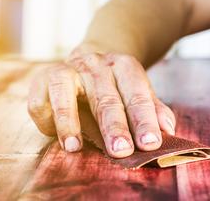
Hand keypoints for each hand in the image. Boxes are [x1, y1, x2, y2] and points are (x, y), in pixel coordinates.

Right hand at [27, 45, 175, 157]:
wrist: (88, 58)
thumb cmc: (115, 85)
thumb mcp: (137, 91)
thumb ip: (153, 109)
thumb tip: (169, 130)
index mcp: (124, 67)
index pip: (136, 95)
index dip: (144, 120)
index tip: (150, 143)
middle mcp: (95, 65)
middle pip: (104, 97)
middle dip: (113, 126)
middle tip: (121, 151)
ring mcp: (67, 69)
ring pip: (65, 92)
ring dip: (69, 121)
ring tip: (74, 147)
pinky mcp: (42, 79)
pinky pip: (40, 101)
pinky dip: (47, 120)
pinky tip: (56, 137)